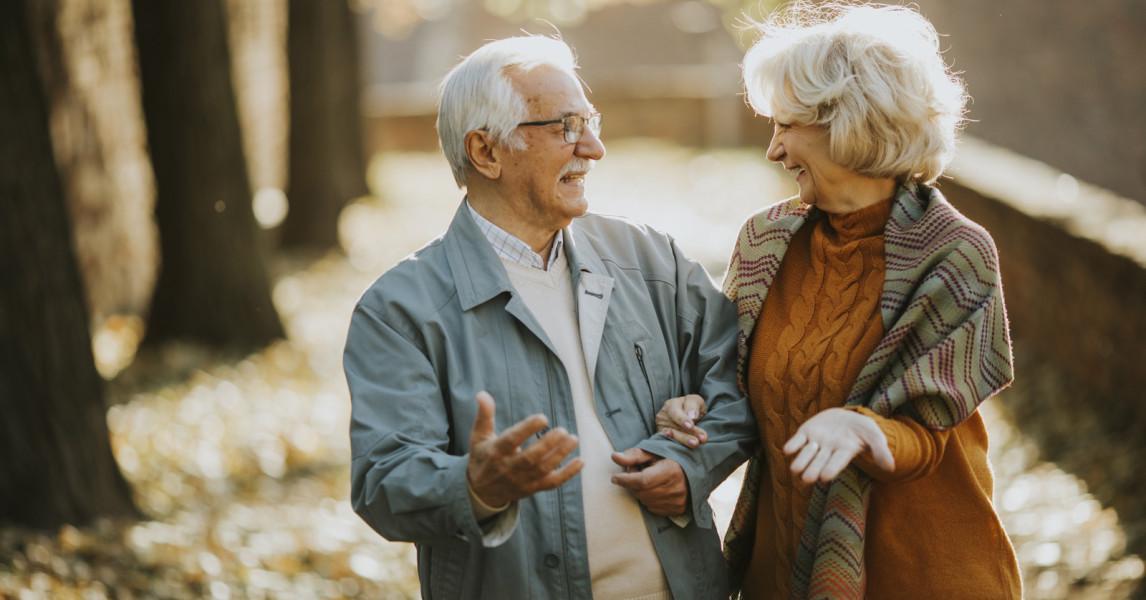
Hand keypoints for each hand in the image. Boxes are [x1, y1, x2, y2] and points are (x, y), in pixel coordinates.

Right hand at [467, 391, 583, 506]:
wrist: (481, 492)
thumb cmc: (482, 457)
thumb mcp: (478, 436)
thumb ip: (484, 415)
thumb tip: (482, 394)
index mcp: (496, 452)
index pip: (512, 440)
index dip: (527, 429)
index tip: (542, 417)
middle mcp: (509, 468)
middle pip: (530, 458)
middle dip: (548, 444)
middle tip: (563, 430)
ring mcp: (522, 480)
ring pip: (543, 470)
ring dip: (560, 455)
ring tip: (573, 439)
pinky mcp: (533, 488)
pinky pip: (552, 483)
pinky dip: (568, 473)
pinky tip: (581, 461)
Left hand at [610, 448, 688, 515]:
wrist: (697, 469)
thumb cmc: (672, 457)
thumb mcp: (654, 451)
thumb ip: (634, 455)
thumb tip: (614, 457)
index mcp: (670, 471)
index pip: (642, 481)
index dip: (626, 480)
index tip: (615, 478)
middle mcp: (675, 489)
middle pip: (641, 492)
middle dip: (632, 482)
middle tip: (635, 470)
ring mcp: (677, 501)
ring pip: (645, 500)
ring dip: (639, 491)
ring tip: (646, 478)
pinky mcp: (677, 509)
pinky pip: (652, 508)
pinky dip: (648, 498)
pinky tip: (653, 488)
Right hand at [654, 394, 708, 448]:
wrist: (689, 415)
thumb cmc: (692, 407)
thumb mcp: (695, 401)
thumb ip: (693, 405)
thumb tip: (691, 416)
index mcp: (671, 405)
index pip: (674, 412)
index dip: (682, 420)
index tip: (690, 426)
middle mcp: (664, 416)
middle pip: (673, 426)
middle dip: (686, 435)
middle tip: (696, 442)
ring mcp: (662, 428)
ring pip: (671, 436)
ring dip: (683, 441)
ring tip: (694, 444)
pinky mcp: (662, 437)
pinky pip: (663, 441)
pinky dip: (667, 442)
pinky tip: (672, 445)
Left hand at [783, 408, 894, 484]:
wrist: (847, 417)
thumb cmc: (863, 430)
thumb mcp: (875, 436)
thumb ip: (881, 451)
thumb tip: (891, 469)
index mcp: (844, 453)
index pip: (837, 463)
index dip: (831, 470)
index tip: (825, 478)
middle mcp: (828, 451)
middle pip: (818, 464)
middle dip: (812, 471)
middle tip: (807, 479)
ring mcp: (816, 442)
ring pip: (805, 454)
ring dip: (800, 461)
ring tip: (795, 469)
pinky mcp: (806, 432)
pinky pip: (796, 441)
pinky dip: (792, 446)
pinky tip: (788, 450)